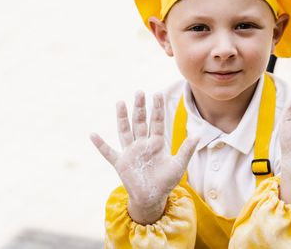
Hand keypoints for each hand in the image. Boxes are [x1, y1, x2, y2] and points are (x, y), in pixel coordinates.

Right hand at [90, 91, 198, 223]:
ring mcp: (130, 152)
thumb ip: (186, 150)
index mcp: (156, 143)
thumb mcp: (178, 165)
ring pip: (125, 131)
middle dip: (140, 107)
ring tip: (120, 102)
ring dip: (122, 117)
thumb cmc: (166, 182)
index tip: (157, 93)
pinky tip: (93, 135)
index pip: (157, 122)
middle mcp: (142, 144)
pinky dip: (100, 145)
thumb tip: (198, 135)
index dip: (157, 108)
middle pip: (140, 122)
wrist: (152, 198)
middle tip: (140, 92)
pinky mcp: (121, 163)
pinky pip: (109, 152)